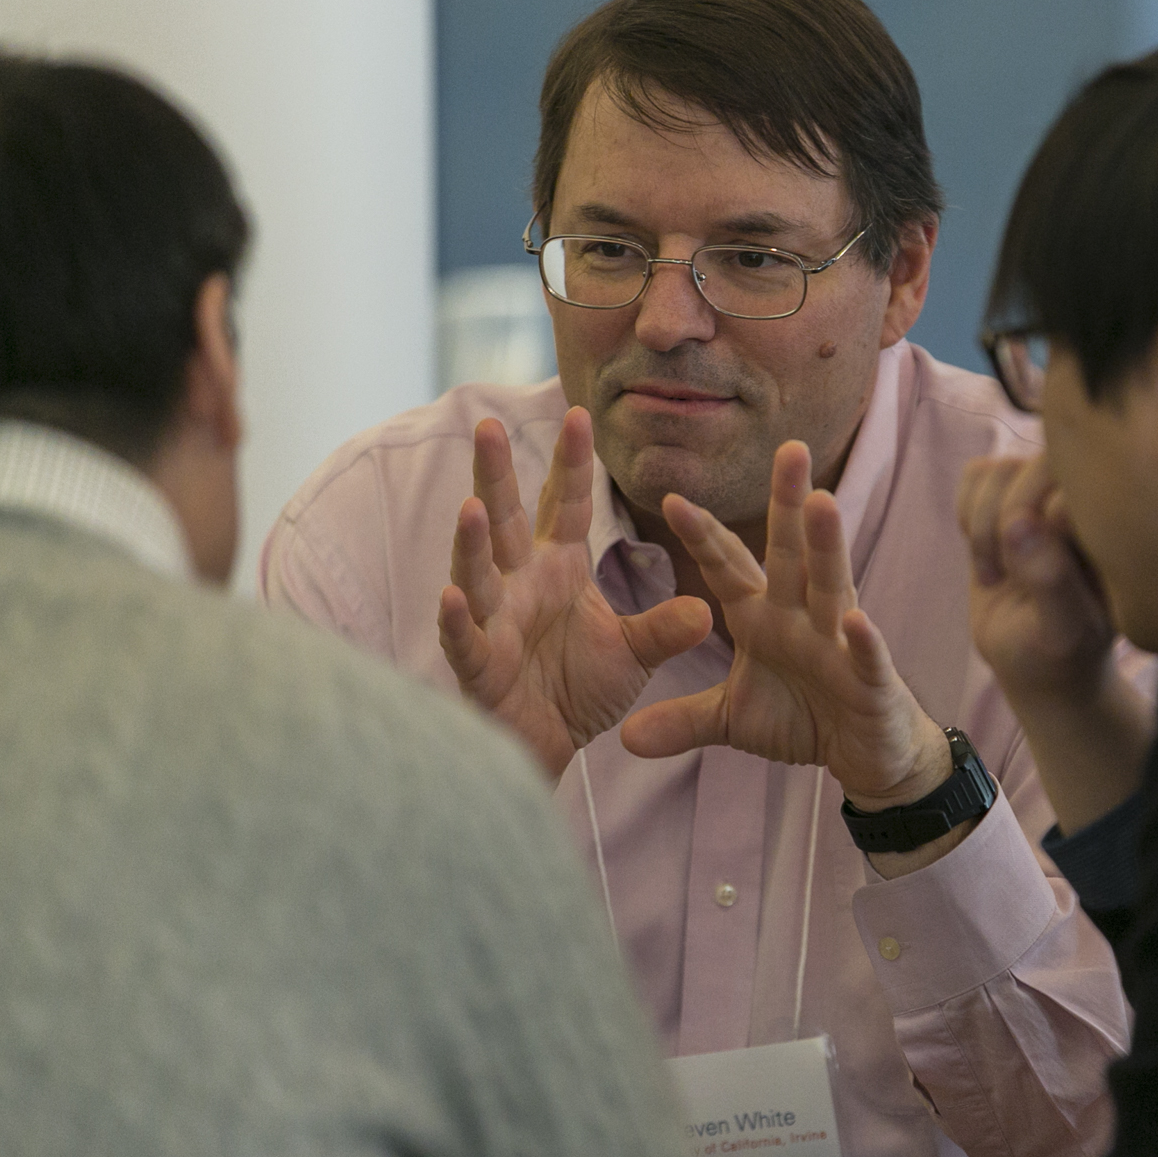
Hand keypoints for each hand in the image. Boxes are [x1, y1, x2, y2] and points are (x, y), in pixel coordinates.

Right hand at [437, 408, 711, 777]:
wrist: (548, 743)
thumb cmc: (580, 687)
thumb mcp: (634, 653)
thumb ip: (665, 627)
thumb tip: (707, 608)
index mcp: (557, 568)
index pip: (563, 505)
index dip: (571, 463)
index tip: (581, 413)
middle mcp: (518, 584)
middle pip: (505, 520)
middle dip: (496, 475)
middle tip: (488, 425)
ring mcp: (491, 621)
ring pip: (476, 573)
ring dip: (472, 542)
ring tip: (471, 505)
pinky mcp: (477, 665)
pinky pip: (463, 638)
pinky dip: (455, 619)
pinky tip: (449, 596)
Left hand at [619, 440, 954, 811]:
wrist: (865, 753)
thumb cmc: (803, 718)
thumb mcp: (732, 720)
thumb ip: (683, 720)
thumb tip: (625, 737)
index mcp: (763, 618)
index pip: (729, 569)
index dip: (704, 537)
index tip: (672, 500)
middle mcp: (802, 618)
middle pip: (791, 554)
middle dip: (788, 504)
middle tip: (788, 449)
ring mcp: (839, 644)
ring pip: (831, 588)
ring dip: (827, 547)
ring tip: (822, 502)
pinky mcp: (871, 680)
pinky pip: (865, 657)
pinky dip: (862, 640)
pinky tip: (856, 619)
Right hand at [956, 451, 1117, 705]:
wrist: (1034, 661)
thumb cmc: (1059, 653)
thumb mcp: (1061, 632)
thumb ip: (1050, 580)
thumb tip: (1019, 523)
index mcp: (1117, 529)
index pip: (1076, 490)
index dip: (1043, 531)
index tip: (1036, 584)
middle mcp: (1084, 502)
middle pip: (1036, 466)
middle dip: (1006, 522)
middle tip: (1005, 575)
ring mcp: (1044, 494)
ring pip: (1000, 469)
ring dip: (982, 525)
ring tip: (995, 572)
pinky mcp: (1007, 496)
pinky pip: (976, 473)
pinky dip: (966, 513)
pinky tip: (983, 552)